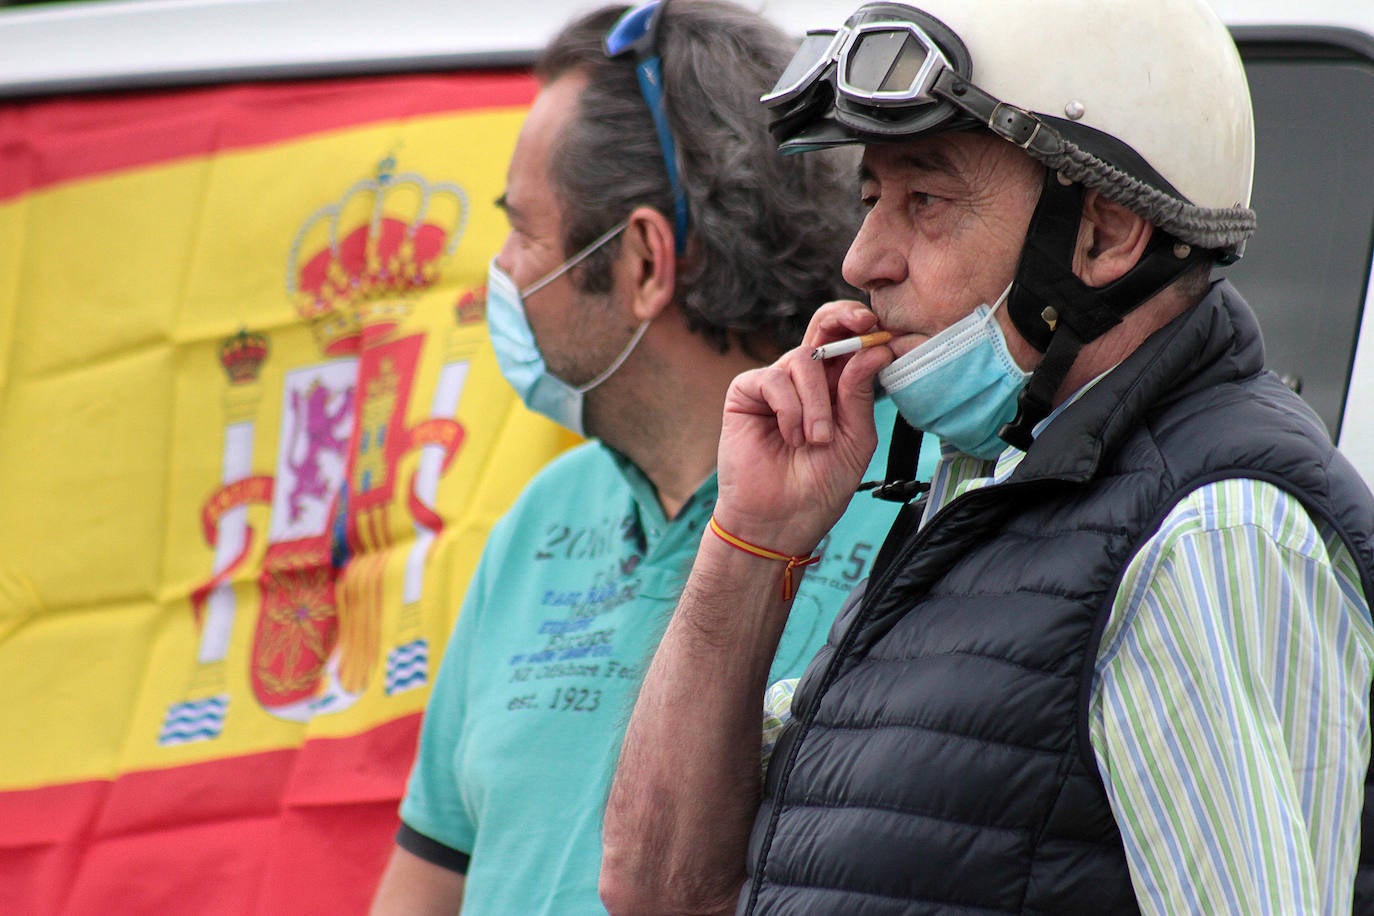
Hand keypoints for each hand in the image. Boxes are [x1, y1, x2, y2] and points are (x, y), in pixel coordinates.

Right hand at [714, 300, 893, 555]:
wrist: (778, 521)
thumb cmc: (819, 487)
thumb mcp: (855, 440)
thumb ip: (860, 394)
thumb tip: (875, 348)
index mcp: (837, 389)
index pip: (851, 344)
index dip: (865, 329)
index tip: (884, 330)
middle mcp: (807, 381)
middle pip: (823, 328)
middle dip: (843, 319)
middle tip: (862, 324)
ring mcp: (776, 384)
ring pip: (803, 361)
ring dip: (816, 404)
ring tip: (814, 441)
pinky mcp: (747, 392)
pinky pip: (774, 379)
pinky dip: (789, 409)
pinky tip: (789, 437)